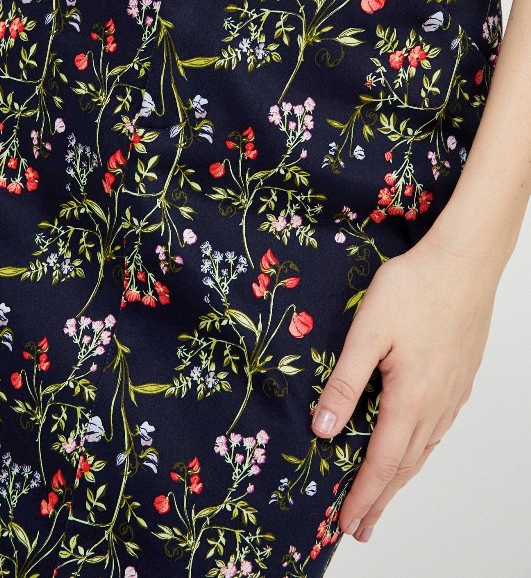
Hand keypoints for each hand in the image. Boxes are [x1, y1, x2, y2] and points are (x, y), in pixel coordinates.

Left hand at [310, 226, 497, 542]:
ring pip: (423, 449)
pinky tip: (413, 447)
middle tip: (360, 528)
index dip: (362, 496)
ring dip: (400, 478)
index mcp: (411, 398)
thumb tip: (324, 430)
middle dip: (380, 499)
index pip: (382, 462)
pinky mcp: (461, 378)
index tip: (345, 524)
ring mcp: (453, 393)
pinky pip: (437, 429)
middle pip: (405, 466)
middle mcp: (436, 404)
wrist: (464, 261)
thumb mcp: (368, 331)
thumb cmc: (413, 288)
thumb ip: (345, 382)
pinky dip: (419, 451)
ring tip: (382, 496)